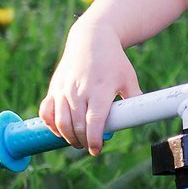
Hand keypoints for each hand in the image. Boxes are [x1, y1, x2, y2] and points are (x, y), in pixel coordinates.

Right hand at [38, 23, 142, 152]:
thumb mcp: (128, 78)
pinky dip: (50, 125)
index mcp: (99, 90)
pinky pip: (46, 112)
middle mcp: (79, 91)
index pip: (93, 122)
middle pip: (77, 126)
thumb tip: (141, 118)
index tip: (96, 149)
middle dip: (82, 142)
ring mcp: (64, 90)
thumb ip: (135, 99)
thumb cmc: (113, 60)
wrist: (91, 38)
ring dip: (67, 137)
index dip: (94, 140)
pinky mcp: (54, 88)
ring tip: (77, 141)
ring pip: (60, 122)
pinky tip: (60, 130)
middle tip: (89, 146)